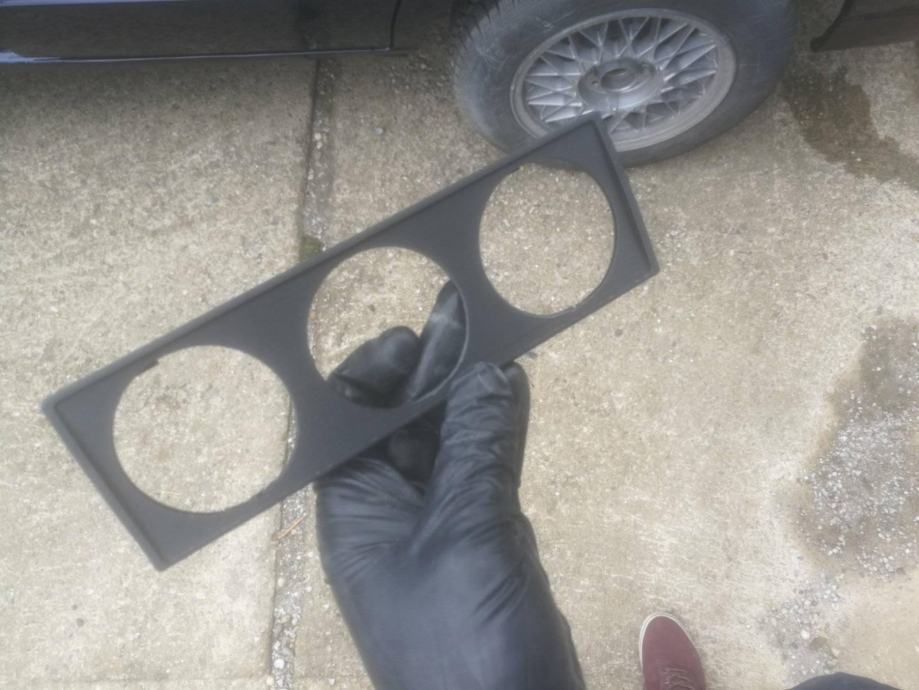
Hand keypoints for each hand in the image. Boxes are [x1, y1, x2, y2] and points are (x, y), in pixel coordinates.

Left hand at [316, 284, 583, 689]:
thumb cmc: (461, 639)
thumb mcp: (464, 536)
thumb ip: (476, 449)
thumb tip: (489, 373)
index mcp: (355, 510)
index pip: (348, 423)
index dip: (373, 374)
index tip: (411, 333)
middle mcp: (390, 508)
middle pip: (403, 422)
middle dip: (430, 367)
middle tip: (463, 305)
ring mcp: (441, 521)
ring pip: (451, 439)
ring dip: (470, 389)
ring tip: (493, 330)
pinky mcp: (484, 535)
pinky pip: (488, 466)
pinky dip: (501, 427)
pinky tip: (514, 385)